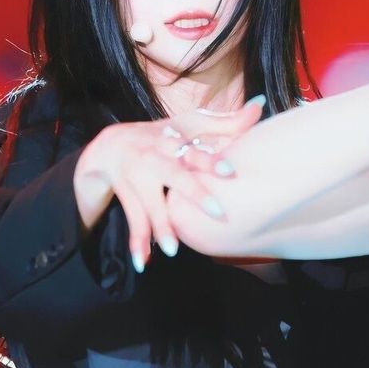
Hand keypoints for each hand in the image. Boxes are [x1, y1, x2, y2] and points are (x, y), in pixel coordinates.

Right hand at [74, 97, 265, 271]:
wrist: (106, 147)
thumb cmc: (159, 137)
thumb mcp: (187, 126)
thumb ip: (225, 122)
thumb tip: (261, 105)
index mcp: (173, 139)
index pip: (195, 149)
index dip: (212, 159)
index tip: (231, 172)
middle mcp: (154, 156)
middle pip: (174, 174)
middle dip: (193, 193)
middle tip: (217, 212)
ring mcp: (136, 175)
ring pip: (149, 202)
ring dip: (160, 225)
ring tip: (174, 249)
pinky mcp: (123, 194)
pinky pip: (131, 219)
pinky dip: (137, 241)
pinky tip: (144, 262)